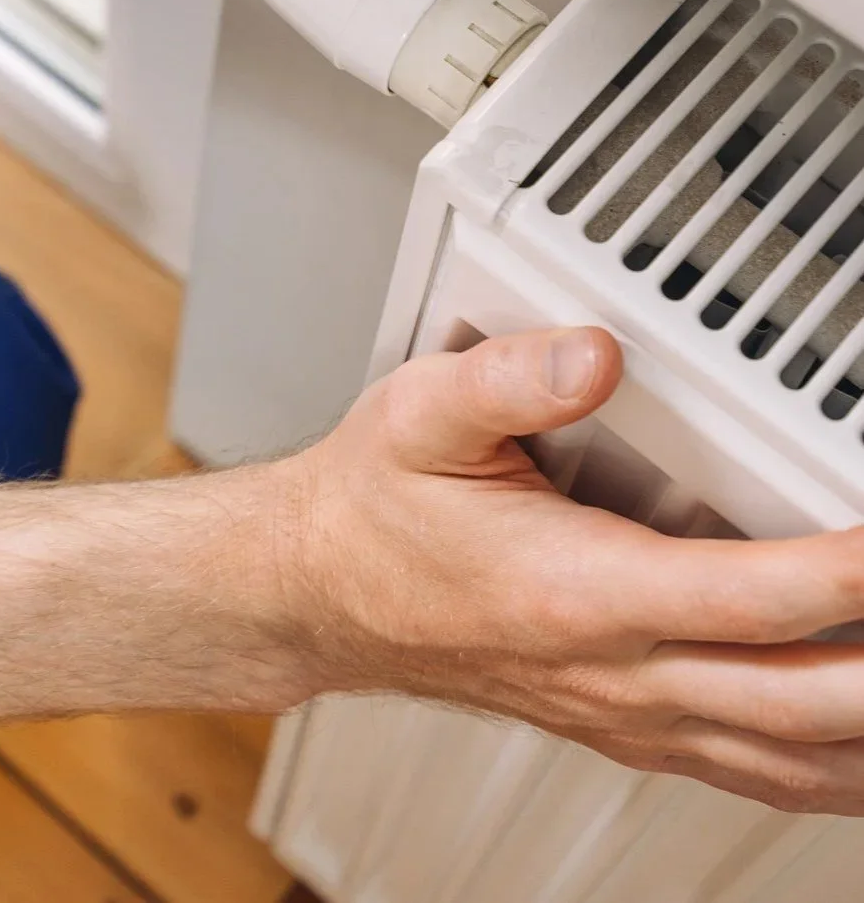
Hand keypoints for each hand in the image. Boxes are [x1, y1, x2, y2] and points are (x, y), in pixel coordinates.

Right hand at [279, 328, 863, 813]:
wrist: (320, 595)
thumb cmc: (374, 511)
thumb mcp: (419, 415)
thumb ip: (510, 379)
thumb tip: (597, 353)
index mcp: (577, 590)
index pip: (756, 596)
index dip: (854, 573)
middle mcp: (615, 669)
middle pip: (804, 700)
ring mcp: (626, 713)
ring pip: (792, 759)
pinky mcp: (624, 726)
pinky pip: (754, 776)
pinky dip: (831, 773)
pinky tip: (857, 749)